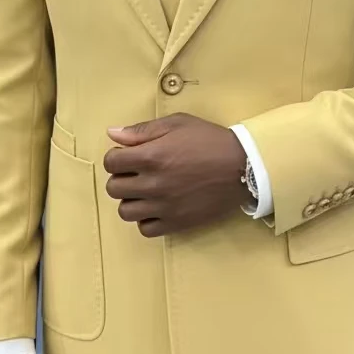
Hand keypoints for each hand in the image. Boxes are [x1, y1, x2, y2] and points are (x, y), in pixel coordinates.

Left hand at [104, 113, 247, 237]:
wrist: (242, 167)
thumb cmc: (209, 141)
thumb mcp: (177, 124)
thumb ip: (142, 130)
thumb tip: (112, 135)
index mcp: (151, 156)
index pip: (111, 163)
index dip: (116, 157)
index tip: (128, 156)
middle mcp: (153, 184)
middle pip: (114, 188)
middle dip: (121, 177)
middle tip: (137, 173)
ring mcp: (164, 206)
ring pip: (125, 211)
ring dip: (130, 200)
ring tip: (145, 192)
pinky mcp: (176, 223)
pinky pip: (145, 229)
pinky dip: (146, 220)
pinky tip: (156, 208)